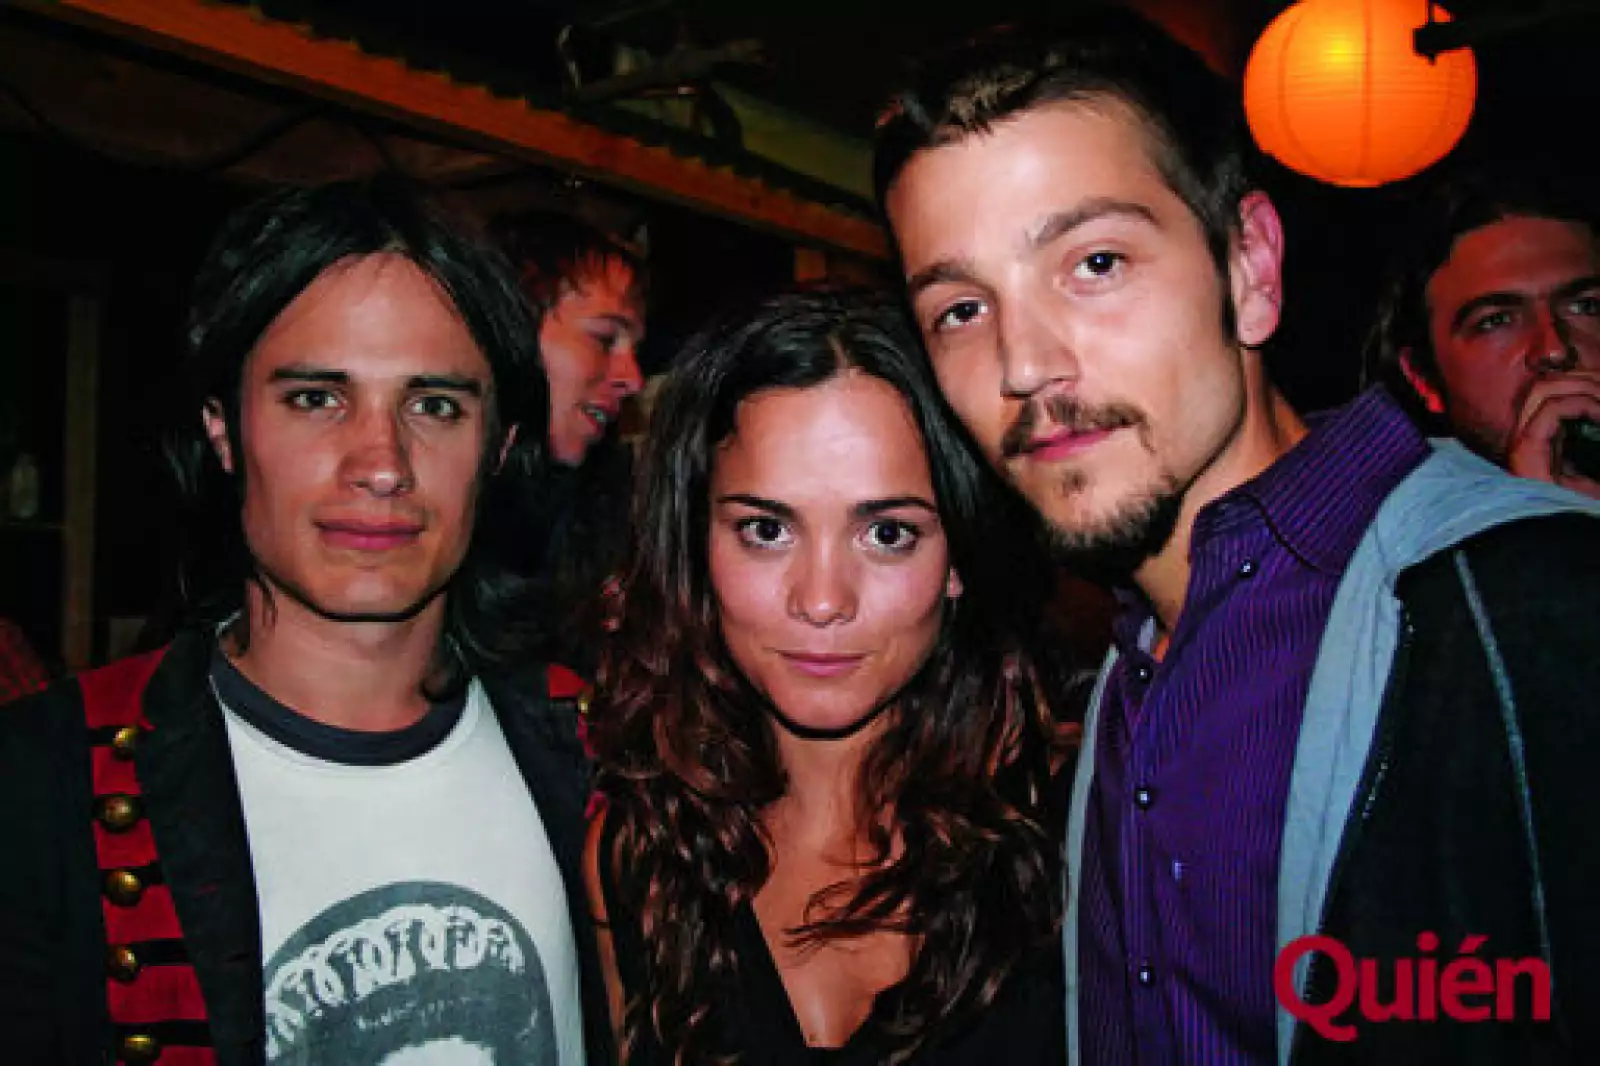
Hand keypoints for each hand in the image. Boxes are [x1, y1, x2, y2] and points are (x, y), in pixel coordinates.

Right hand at [1506, 371, 1599, 499]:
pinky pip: (1552, 410)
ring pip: (1544, 391)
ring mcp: (1522, 446)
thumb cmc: (1579, 509)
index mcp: (1540, 443)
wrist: (1567, 544)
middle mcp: (1525, 441)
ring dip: (1583, 387)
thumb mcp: (1593, 471)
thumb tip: (1599, 411)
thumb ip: (1594, 437)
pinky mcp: (1527, 452)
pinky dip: (1582, 404)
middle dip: (1583, 378)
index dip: (1580, 382)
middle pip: (1543, 386)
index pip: (1548, 394)